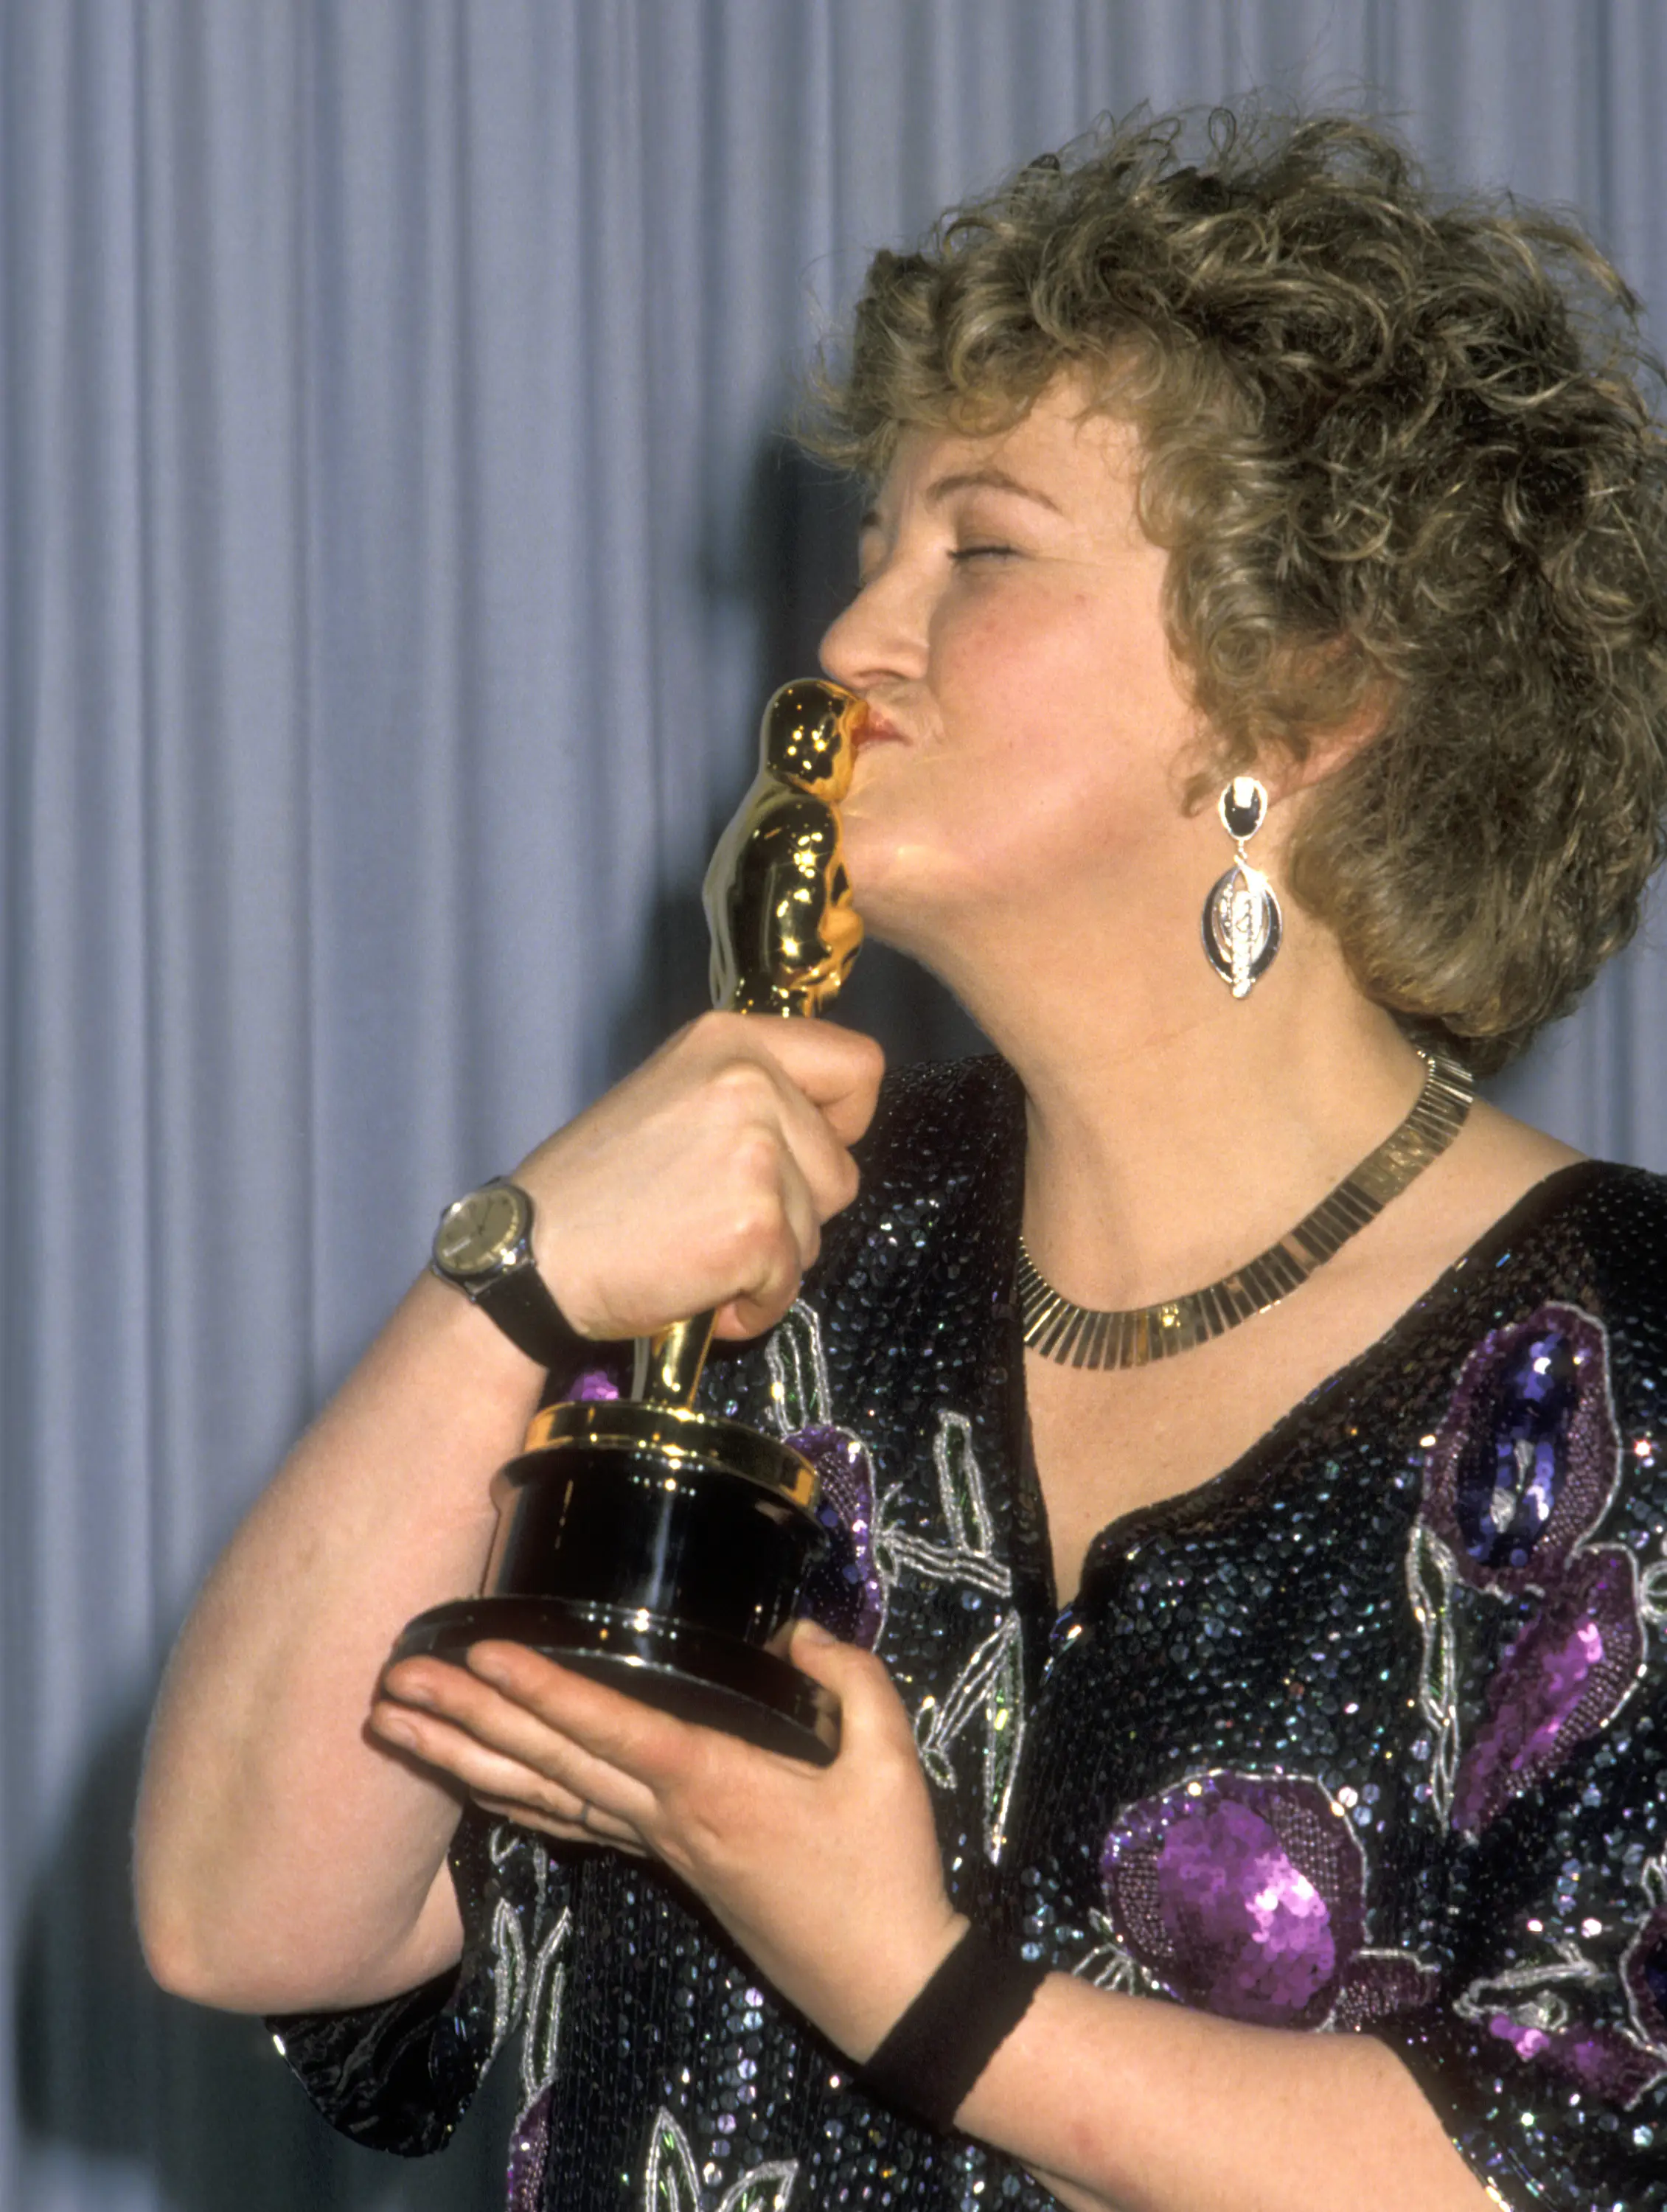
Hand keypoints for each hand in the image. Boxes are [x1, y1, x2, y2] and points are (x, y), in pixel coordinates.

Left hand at [371, 1621, 965, 2059]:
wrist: (886, 1983)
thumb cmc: (886, 1871)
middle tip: (390, 1686)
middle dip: (466, 1719)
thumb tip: (797, 1629)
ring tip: (398, 1727)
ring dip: (464, 1759)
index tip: (480, 1655)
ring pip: (543, 1795)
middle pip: (547, 1761)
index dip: (544, 1689)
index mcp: (713, 1785)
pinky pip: (574, 1824)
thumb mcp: (888, 1763)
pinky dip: (517, 1800)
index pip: (610, 1727)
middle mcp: (666, 1818)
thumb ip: (848, 1680)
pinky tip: (477, 1783)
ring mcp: (660, 1847)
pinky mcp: (669, 1866)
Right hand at [514, 1012, 883, 1341]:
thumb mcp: (670, 1097)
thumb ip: (747, 1095)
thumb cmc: (591, 1191)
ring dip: (767, 1260)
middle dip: (793, 1211)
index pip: (859, 1067)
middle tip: (713, 1216)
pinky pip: (790, 1284)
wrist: (530, 1258)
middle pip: (841, 1168)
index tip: (796, 1154)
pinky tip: (695, 1289)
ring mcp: (758, 1154)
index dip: (841, 1124)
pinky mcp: (756, 1226)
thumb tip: (822, 1126)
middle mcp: (751, 1083)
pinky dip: (751, 1305)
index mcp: (731, 1040)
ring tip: (694, 1250)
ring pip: (818, 1229)